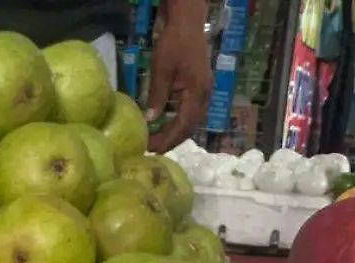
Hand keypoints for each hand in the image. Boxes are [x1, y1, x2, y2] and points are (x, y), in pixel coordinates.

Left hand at [147, 0, 214, 151]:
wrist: (188, 20)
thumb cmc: (174, 42)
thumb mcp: (161, 68)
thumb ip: (158, 95)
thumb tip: (150, 120)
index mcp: (198, 92)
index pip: (184, 124)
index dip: (169, 139)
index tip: (154, 149)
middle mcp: (204, 94)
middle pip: (190, 125)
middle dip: (173, 139)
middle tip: (153, 148)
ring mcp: (203, 90)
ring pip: (191, 118)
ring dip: (175, 130)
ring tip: (157, 139)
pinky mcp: (198, 85)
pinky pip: (189, 109)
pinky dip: (177, 118)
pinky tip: (164, 122)